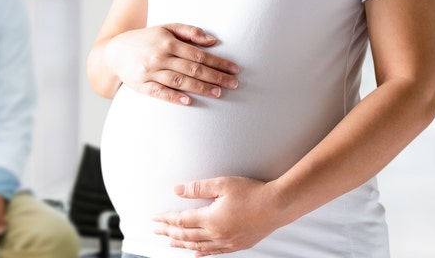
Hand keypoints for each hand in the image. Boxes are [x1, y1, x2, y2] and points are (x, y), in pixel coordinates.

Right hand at [105, 23, 238, 104]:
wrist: (115, 52)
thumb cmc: (146, 39)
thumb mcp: (166, 28)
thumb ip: (190, 32)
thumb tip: (214, 41)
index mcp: (167, 42)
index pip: (199, 54)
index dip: (218, 62)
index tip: (234, 69)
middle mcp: (159, 56)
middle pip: (192, 69)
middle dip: (215, 77)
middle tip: (234, 84)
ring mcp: (149, 72)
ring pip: (179, 81)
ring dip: (201, 88)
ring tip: (219, 93)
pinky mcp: (141, 86)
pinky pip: (159, 93)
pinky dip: (174, 97)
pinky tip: (188, 101)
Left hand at [152, 177, 288, 256]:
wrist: (278, 205)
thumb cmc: (253, 193)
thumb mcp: (222, 184)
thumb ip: (198, 188)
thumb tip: (178, 190)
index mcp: (211, 219)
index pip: (181, 221)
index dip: (166, 220)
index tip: (155, 219)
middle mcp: (217, 234)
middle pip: (186, 236)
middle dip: (169, 233)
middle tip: (156, 231)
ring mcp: (228, 242)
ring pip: (198, 246)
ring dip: (182, 245)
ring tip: (170, 243)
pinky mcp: (238, 245)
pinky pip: (214, 252)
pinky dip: (202, 252)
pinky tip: (196, 253)